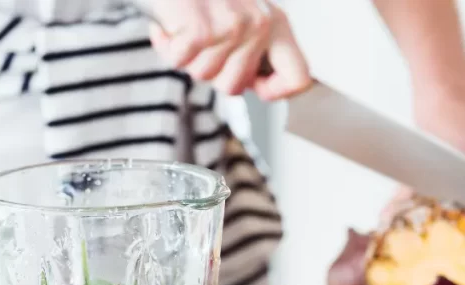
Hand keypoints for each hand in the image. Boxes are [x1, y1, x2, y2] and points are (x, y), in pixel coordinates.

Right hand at [148, 0, 311, 100]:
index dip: (275, 92)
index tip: (256, 86)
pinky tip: (168, 27)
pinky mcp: (201, 29)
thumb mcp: (246, 13)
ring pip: (203, 75)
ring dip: (188, 57)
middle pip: (234, 87)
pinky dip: (166, 47)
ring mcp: (232, 27)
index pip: (298, 78)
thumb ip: (255, 48)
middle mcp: (260, 25)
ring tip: (187, 28)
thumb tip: (250, 84)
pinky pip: (179, 61)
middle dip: (212, 73)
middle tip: (204, 46)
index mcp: (277, 24)